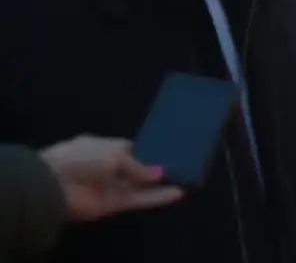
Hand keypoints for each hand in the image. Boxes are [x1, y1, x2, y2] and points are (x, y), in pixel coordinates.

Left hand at [39, 135, 183, 221]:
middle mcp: (107, 166)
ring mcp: (110, 186)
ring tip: (184, 177)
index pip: (129, 147)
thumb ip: (138, 165)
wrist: (54, 186)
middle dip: (156, 165)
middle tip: (180, 162)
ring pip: (140, 185)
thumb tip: (159, 172)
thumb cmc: (82, 158)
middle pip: (136, 167)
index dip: (147, 148)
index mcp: (102, 146)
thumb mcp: (113, 153)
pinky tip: (176, 193)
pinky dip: (157, 198)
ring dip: (160, 183)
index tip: (168, 147)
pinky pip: (139, 199)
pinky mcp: (113, 204)